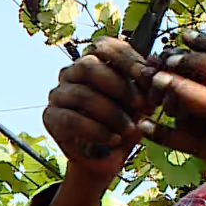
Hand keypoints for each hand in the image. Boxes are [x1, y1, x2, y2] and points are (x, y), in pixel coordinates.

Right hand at [43, 37, 150, 183]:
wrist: (107, 158)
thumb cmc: (124, 125)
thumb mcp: (142, 105)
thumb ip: (146, 87)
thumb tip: (154, 68)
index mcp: (93, 62)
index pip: (104, 46)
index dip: (127, 59)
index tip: (148, 76)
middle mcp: (72, 73)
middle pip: (88, 65)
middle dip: (119, 85)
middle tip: (141, 105)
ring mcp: (58, 94)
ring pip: (81, 93)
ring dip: (111, 112)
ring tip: (129, 128)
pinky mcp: (50, 117)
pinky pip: (71, 119)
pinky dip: (97, 130)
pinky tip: (113, 140)